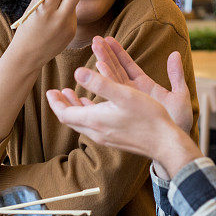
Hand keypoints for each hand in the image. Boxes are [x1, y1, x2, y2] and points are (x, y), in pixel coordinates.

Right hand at [10, 0, 80, 66]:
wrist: (28, 55)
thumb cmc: (27, 28)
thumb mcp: (32, 9)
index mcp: (45, 10)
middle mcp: (59, 19)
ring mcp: (68, 27)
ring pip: (74, 5)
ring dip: (67, 0)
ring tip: (55, 6)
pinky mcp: (72, 33)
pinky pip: (72, 17)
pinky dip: (66, 13)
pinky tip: (55, 21)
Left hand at [46, 67, 201, 178]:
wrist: (165, 142)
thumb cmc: (147, 117)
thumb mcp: (124, 94)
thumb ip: (100, 83)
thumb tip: (77, 72)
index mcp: (95, 120)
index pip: (65, 114)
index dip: (56, 102)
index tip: (50, 90)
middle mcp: (97, 131)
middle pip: (71, 119)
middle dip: (62, 105)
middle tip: (56, 93)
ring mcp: (106, 137)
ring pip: (82, 123)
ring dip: (74, 108)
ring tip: (71, 95)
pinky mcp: (115, 139)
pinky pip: (93, 126)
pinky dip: (88, 114)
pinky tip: (94, 107)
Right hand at [92, 36, 192, 132]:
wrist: (172, 143)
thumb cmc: (178, 122)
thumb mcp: (180, 95)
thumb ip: (176, 75)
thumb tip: (175, 54)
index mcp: (145, 85)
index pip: (128, 65)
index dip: (119, 52)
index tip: (109, 39)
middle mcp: (133, 93)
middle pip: (116, 69)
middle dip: (105, 53)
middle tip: (95, 39)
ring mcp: (126, 101)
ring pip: (111, 79)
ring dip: (103, 62)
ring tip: (93, 47)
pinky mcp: (123, 110)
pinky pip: (112, 94)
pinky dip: (105, 82)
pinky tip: (96, 72)